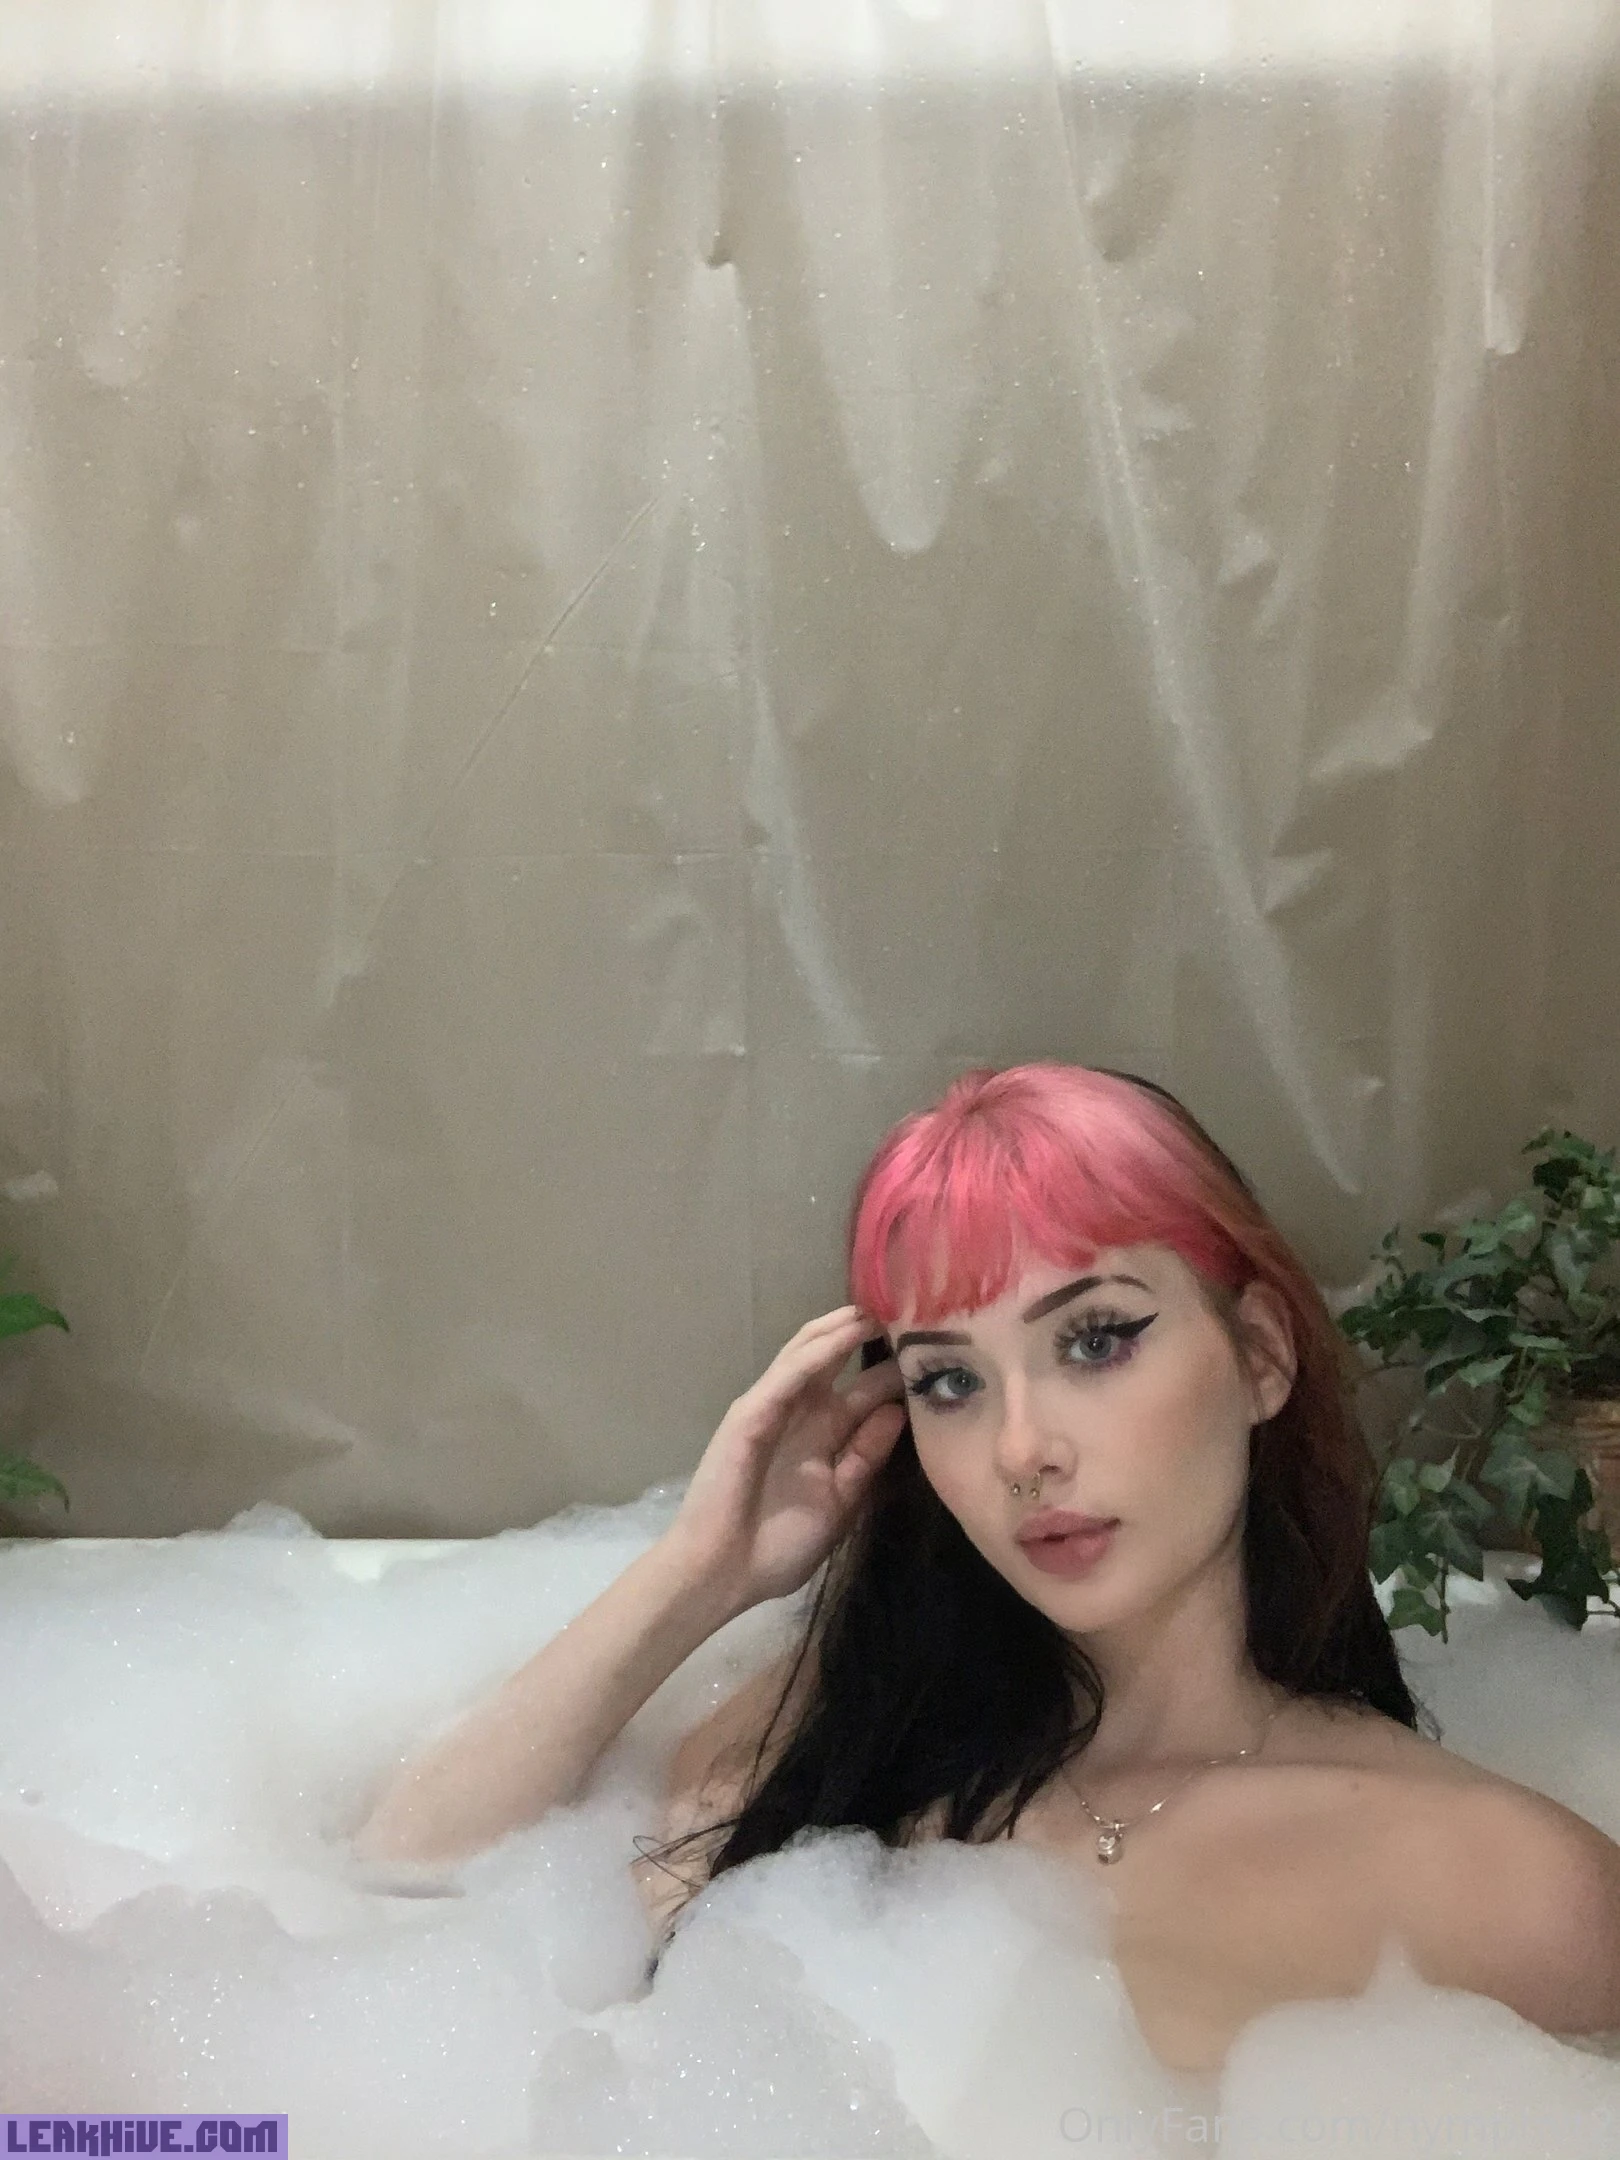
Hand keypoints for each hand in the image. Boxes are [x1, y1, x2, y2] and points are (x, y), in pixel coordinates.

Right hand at [663, 1306, 907, 1612]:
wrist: (724, 1574)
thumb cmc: (778, 1547)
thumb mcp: (839, 1500)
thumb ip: (865, 1457)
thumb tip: (900, 1412)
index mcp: (822, 1437)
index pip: (862, 1391)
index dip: (893, 1369)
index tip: (932, 1348)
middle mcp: (800, 1415)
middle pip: (835, 1360)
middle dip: (867, 1334)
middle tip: (906, 1308)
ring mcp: (772, 1409)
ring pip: (808, 1354)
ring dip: (840, 1330)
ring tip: (876, 1306)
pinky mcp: (751, 1414)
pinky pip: (787, 1376)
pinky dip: (814, 1354)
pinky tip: (840, 1335)